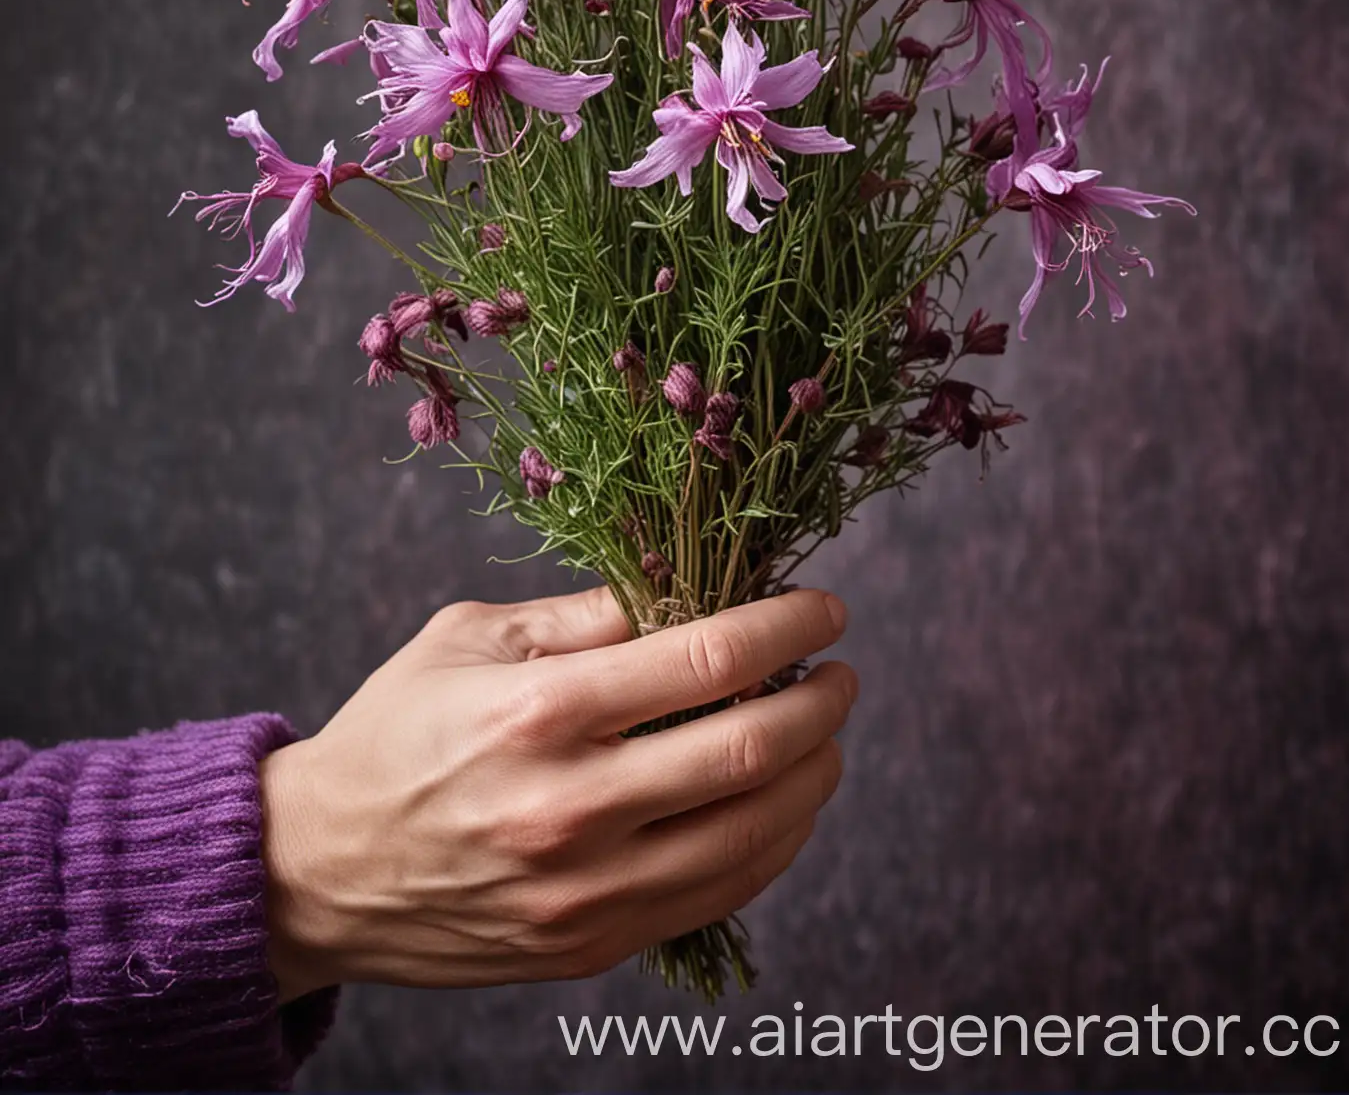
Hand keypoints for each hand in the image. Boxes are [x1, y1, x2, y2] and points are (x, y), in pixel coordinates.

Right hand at [259, 586, 853, 996]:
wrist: (319, 872)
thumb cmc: (393, 732)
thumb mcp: (468, 637)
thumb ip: (582, 616)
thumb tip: (685, 592)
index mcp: (540, 710)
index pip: (707, 660)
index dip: (788, 627)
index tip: (826, 611)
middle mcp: (571, 806)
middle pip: (751, 751)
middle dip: (822, 703)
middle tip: (841, 673)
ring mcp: (586, 890)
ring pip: (753, 835)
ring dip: (815, 776)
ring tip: (824, 736)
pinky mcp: (591, 945)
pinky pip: (717, 895)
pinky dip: (774, 844)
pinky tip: (784, 805)